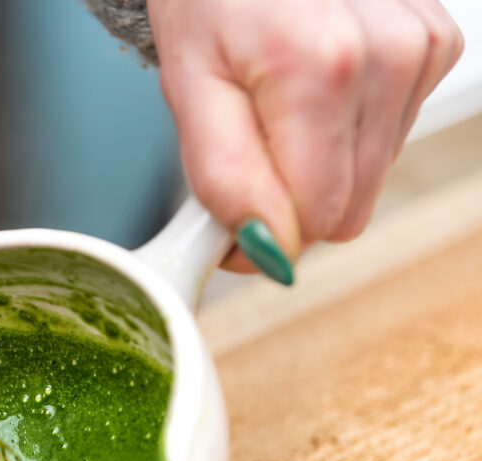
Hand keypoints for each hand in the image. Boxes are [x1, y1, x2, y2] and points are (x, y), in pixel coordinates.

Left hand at [150, 0, 463, 281]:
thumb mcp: (189, 85)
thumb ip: (224, 175)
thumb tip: (268, 249)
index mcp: (320, 69)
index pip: (313, 221)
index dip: (261, 233)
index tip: (223, 213)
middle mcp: (388, 58)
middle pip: (346, 209)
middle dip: (288, 199)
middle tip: (246, 146)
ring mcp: (421, 49)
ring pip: (369, 179)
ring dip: (316, 163)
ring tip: (277, 103)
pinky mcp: (435, 45)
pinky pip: (389, 137)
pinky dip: (344, 130)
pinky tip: (313, 85)